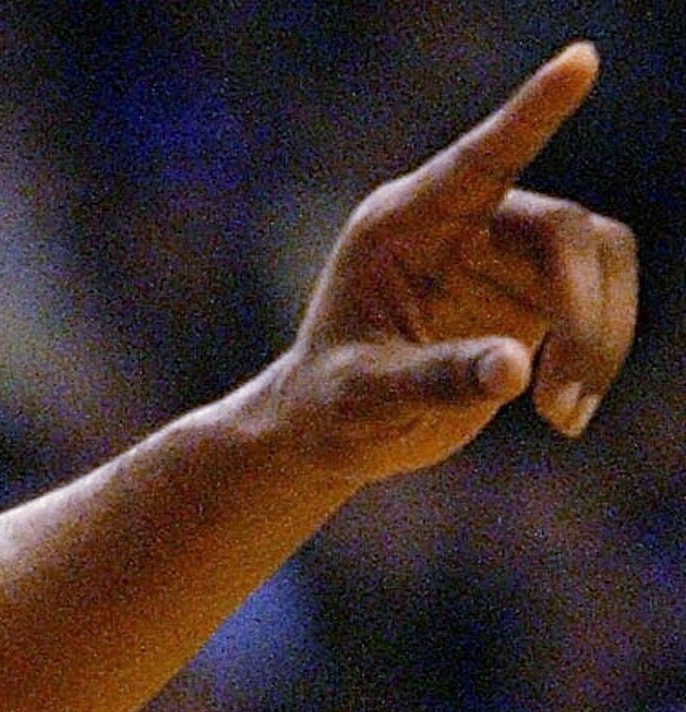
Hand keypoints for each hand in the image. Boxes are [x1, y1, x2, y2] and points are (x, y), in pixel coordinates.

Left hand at [269, 43, 636, 484]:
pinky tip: (564, 413)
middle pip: (563, 230)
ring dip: (599, 336)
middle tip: (559, 401)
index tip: (580, 61)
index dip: (532, 112)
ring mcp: (502, 250)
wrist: (331, 431)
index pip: (479, 159)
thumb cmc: (330, 406)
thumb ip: (432, 380)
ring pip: (598, 258)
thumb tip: (513, 369)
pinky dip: (598, 352)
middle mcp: (460, 221)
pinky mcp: (532, 289)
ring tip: (563, 416)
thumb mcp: (363, 399)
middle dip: (582, 312)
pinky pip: (599, 299)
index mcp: (402, 223)